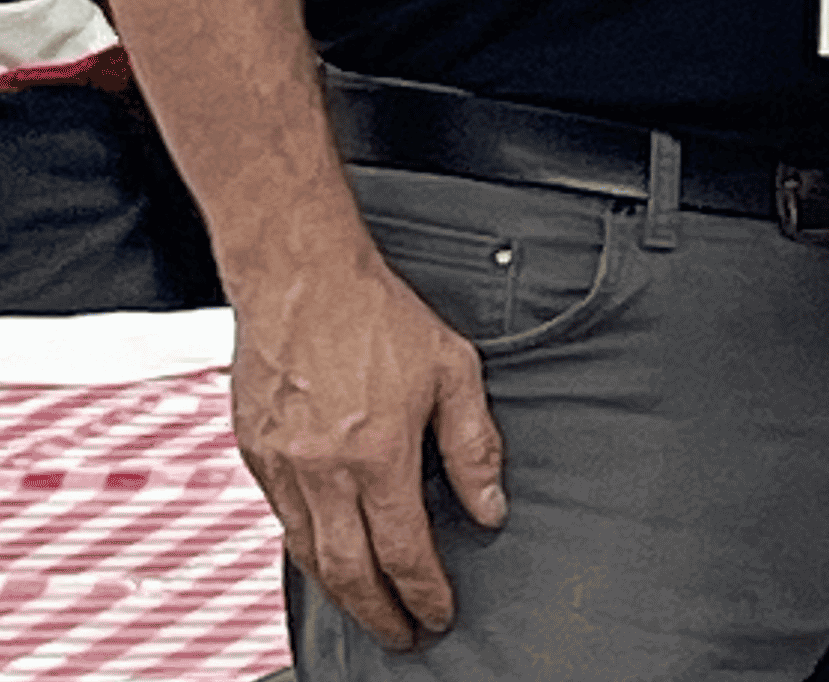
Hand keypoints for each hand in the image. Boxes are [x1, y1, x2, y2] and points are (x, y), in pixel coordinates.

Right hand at [231, 245, 505, 647]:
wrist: (302, 277)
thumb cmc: (377, 313)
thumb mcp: (453, 368)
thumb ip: (473, 443)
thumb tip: (490, 504)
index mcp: (377, 452)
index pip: (404, 550)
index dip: (424, 592)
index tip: (439, 614)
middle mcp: (324, 470)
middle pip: (351, 572)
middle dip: (381, 614)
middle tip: (403, 634)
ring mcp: (283, 466)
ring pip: (309, 557)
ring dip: (342, 593)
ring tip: (369, 609)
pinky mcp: (255, 454)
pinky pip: (282, 522)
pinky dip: (307, 550)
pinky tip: (328, 554)